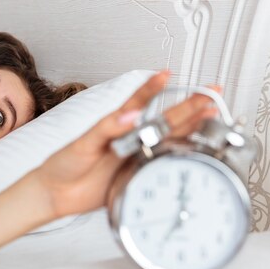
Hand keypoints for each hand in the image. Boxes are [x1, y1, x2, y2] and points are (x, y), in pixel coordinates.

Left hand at [34, 70, 218, 219]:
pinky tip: (197, 147)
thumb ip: (106, 129)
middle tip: (211, 92)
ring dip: (191, 126)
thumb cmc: (63, 165)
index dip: (153, 88)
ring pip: (170, 138)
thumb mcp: (83, 144)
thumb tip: (129, 116)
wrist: (57, 195)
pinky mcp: (138, 175)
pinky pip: (165, 162)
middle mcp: (129, 139)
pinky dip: (182, 155)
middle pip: (164, 119)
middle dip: (189, 106)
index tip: (166, 74)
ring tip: (212, 113)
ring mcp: (136, 156)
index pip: (138, 102)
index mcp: (115, 126)